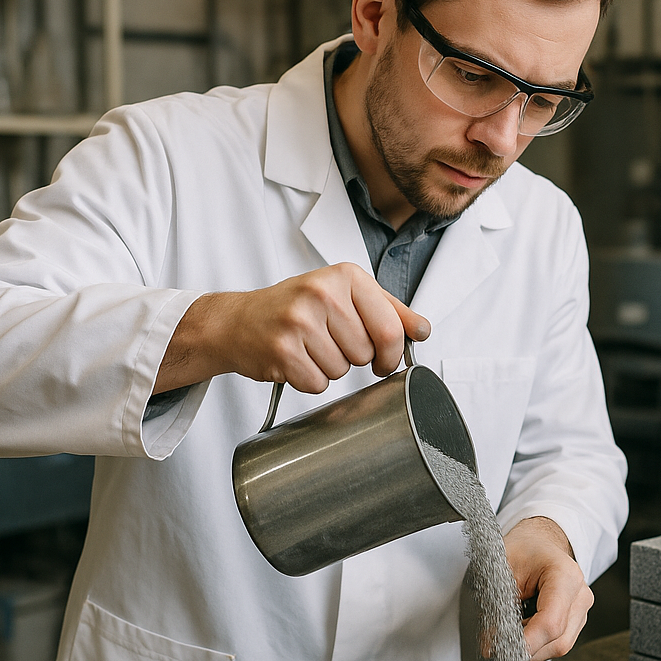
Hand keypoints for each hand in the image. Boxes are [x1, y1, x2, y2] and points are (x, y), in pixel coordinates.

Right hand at [154, 262, 430, 393]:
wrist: (236, 321)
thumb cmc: (294, 308)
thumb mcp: (344, 296)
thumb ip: (389, 311)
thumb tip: (423, 330)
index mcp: (345, 276)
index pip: (391, 328)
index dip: (392, 354)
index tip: (384, 359)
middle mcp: (323, 293)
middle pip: (367, 353)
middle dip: (354, 358)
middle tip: (329, 342)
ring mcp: (300, 321)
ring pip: (343, 371)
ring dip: (330, 368)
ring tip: (309, 348)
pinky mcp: (283, 351)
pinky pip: (318, 384)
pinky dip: (309, 380)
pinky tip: (295, 360)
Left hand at [503, 516, 592, 660]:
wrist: (539, 542)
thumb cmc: (523, 549)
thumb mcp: (502, 569)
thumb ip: (496, 606)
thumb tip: (491, 645)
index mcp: (565, 575)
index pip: (550, 623)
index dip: (526, 643)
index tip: (499, 650)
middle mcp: (580, 594)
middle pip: (557, 640)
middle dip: (525, 648)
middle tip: (494, 646)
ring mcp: (582, 609)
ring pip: (559, 646)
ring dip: (530, 648)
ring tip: (506, 635)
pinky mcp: (577, 619)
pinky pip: (558, 642)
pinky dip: (537, 643)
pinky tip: (521, 632)